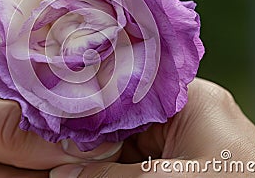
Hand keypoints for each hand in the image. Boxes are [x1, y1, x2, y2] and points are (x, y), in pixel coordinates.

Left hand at [0, 30, 120, 177]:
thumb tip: (68, 138)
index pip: (33, 53)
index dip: (64, 66)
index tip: (94, 83)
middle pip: (50, 101)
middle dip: (65, 117)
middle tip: (87, 135)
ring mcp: (0, 134)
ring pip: (48, 140)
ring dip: (51, 154)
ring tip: (25, 160)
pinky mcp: (0, 170)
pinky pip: (34, 171)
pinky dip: (37, 175)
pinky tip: (12, 174)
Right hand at [51, 78, 254, 176]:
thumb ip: (107, 175)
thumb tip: (62, 174)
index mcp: (192, 98)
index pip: (132, 86)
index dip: (96, 99)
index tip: (66, 111)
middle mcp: (190, 111)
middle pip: (130, 115)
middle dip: (98, 131)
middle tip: (62, 140)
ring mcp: (189, 135)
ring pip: (135, 137)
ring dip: (108, 150)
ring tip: (72, 156)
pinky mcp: (189, 156)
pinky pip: (147, 152)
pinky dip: (124, 162)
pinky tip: (98, 168)